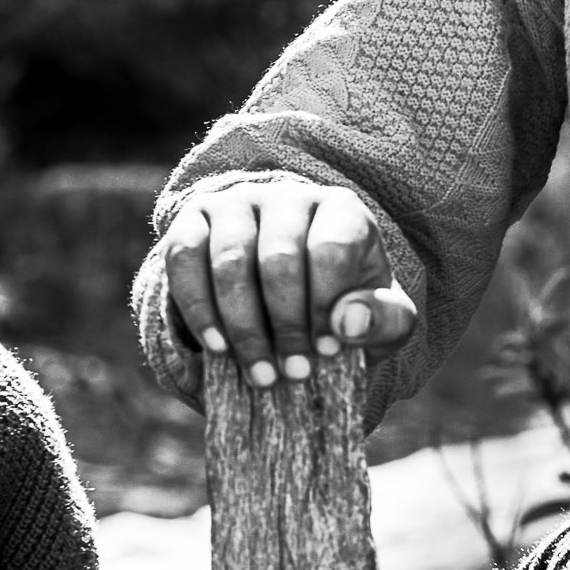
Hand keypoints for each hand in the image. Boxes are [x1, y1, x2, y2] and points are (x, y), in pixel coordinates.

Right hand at [160, 180, 416, 386]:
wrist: (290, 302)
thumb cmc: (345, 309)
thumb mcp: (383, 321)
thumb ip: (385, 321)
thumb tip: (349, 323)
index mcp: (341, 210)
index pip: (332, 248)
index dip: (327, 304)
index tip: (328, 351)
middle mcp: (287, 195)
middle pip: (279, 257)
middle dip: (286, 324)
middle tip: (293, 373)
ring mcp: (235, 203)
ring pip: (229, 261)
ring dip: (243, 326)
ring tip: (260, 374)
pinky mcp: (192, 221)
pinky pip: (184, 260)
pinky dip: (199, 310)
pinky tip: (218, 348)